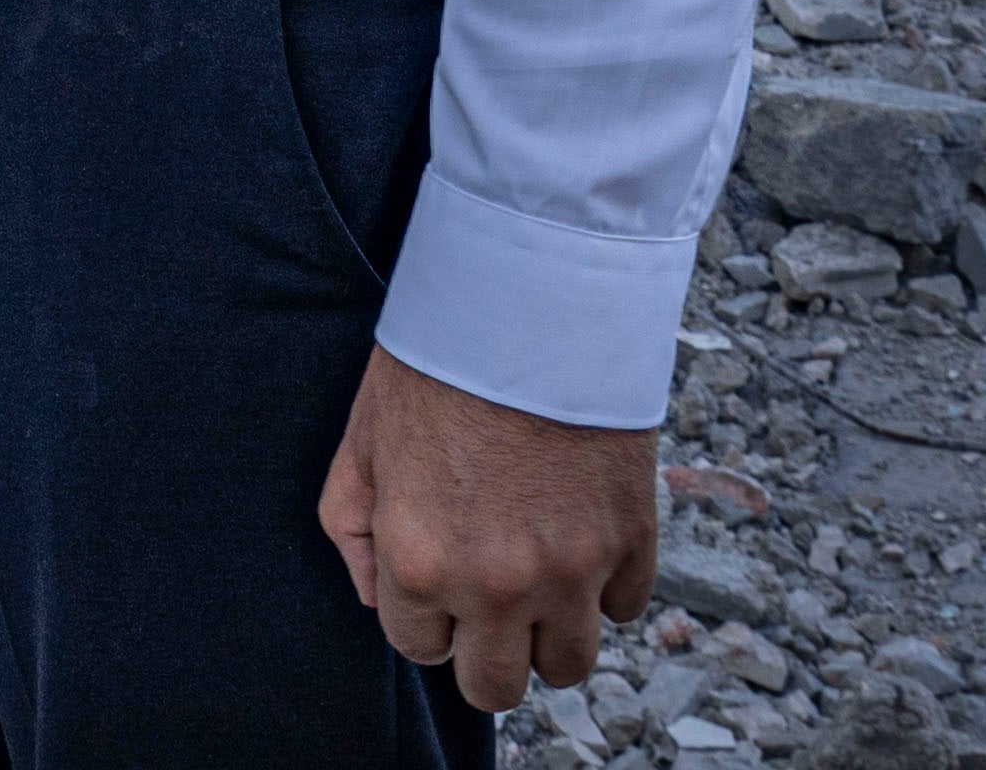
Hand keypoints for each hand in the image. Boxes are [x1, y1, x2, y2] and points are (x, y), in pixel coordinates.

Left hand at [317, 348, 659, 710]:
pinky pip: (623, 609)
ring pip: (567, 667)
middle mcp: (496, 584)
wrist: (532, 299)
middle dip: (483, 651)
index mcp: (419, 562)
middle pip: (494, 687)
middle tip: (485, 599)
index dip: (424, 614)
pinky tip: (579, 537)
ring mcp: (572, 569)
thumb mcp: (362, 438)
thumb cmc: (438, 361)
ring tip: (537, 581)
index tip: (436, 577)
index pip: (418, 649)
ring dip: (549, 634)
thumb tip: (372, 595)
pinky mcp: (631, 541)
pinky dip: (604, 587)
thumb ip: (353, 528)